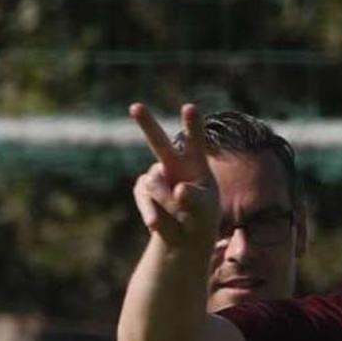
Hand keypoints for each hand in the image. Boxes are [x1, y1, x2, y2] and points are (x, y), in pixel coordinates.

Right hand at [130, 103, 219, 248]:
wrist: (185, 234)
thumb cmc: (202, 215)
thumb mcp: (206, 209)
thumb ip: (196, 199)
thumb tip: (179, 190)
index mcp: (195, 162)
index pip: (195, 141)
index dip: (192, 125)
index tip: (190, 108)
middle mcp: (173, 163)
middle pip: (158, 142)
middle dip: (147, 124)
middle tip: (136, 106)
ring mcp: (155, 176)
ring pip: (155, 183)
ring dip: (168, 203)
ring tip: (181, 216)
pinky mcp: (143, 190)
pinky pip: (144, 197)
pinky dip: (151, 212)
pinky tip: (155, 225)